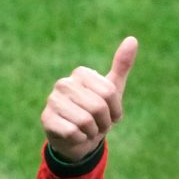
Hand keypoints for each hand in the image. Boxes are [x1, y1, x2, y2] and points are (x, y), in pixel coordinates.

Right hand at [41, 36, 137, 161]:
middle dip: (104, 123)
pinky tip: (74, 136)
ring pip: (85, 121)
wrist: (80, 139)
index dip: (115, 110)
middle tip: (98, 124)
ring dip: (92, 132)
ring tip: (87, 129)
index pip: (109, 93)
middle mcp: (63, 83)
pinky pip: (73, 132)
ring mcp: (52, 100)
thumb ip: (122, 65)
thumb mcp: (113, 90)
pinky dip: (80, 139)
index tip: (110, 113)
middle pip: (98, 107)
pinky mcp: (46, 119)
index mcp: (81, 73)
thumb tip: (132, 39)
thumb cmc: (98, 113)